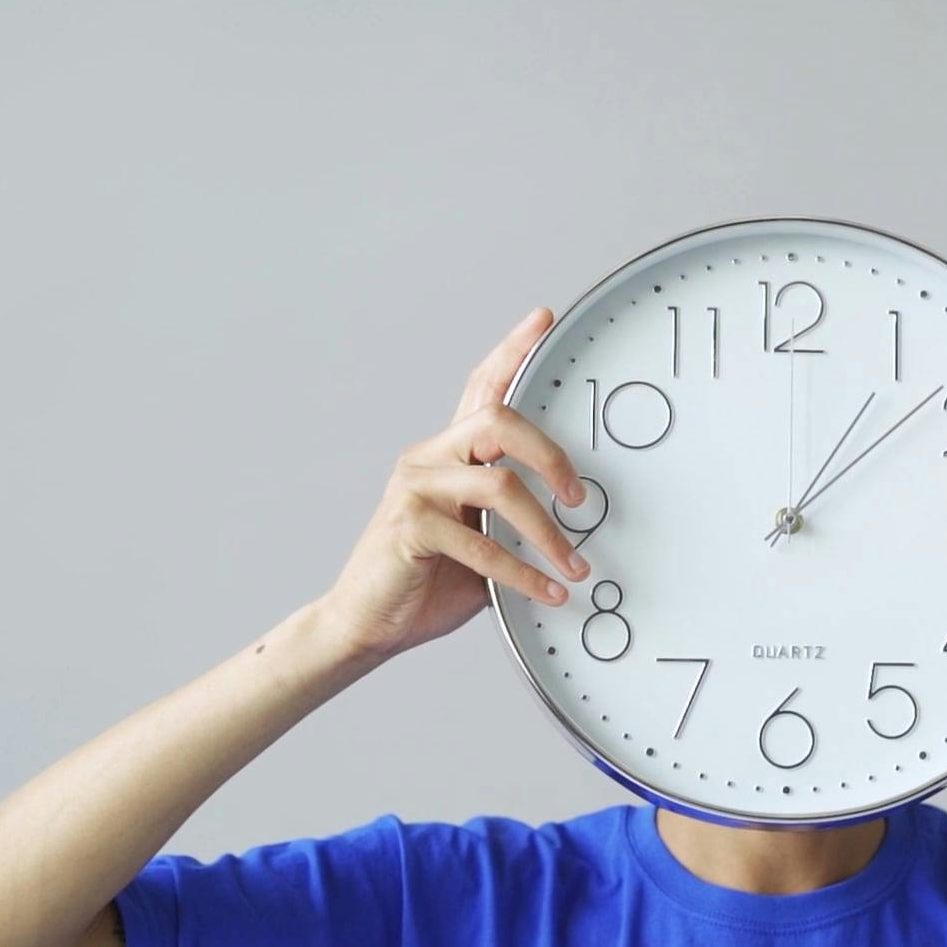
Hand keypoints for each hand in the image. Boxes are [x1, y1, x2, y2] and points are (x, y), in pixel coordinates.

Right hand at [318, 307, 591, 659]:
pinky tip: (545, 591)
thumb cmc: (425, 581)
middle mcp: (428, 458)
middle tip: (579, 497)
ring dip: (546, 530)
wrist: (366, 625)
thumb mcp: (480, 541)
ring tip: (572, 563)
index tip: (541, 320)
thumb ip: (514, 520)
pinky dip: (521, 572)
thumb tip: (577, 526)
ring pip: (499, 484)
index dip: (511, 351)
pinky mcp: (409, 526)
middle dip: (551, 455)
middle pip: (497, 419)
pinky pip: (481, 544)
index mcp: (447, 454)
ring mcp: (414, 488)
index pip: (480, 387)